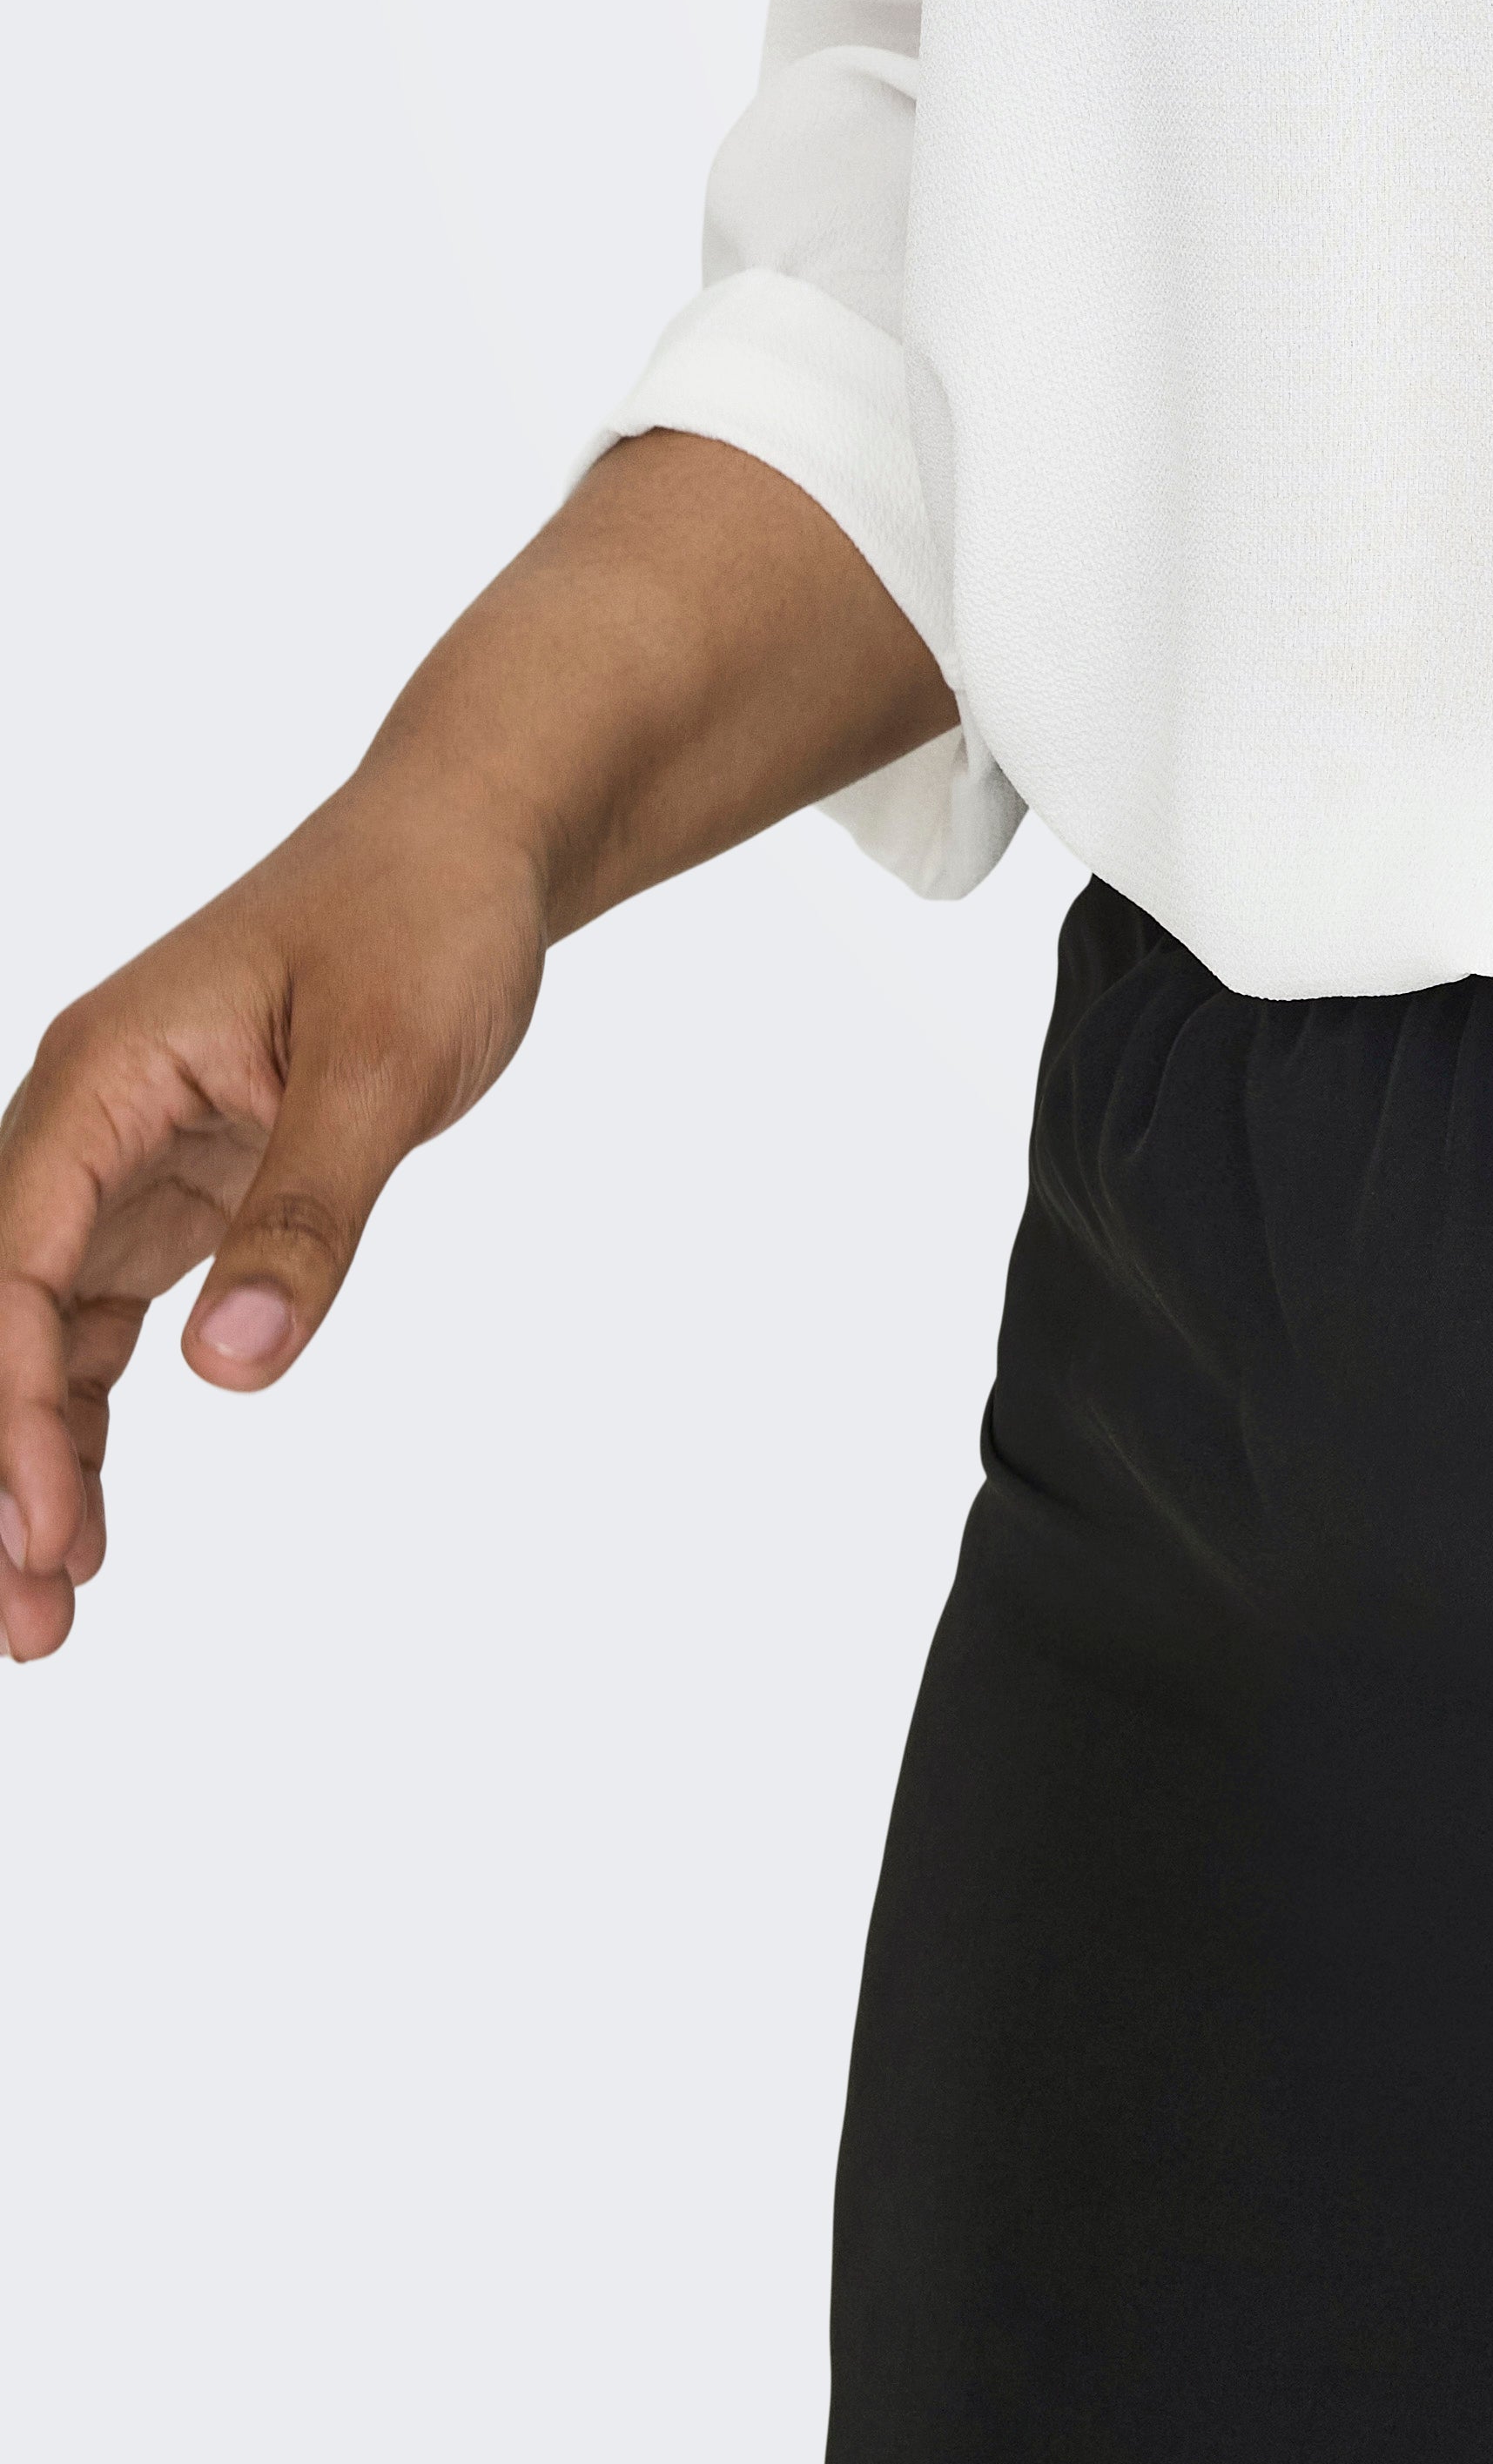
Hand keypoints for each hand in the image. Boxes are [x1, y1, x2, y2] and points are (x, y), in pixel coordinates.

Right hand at [0, 787, 551, 1664]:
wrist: (475, 840)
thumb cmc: (427, 914)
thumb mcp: (386, 1059)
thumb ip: (307, 1211)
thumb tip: (233, 1369)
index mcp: (102, 1075)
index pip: (8, 1270)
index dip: (9, 1410)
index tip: (41, 1532)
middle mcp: (84, 1122)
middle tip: (29, 1623)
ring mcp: (121, 1160)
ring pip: (33, 1337)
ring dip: (29, 1465)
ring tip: (49, 1610)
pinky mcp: (175, 1189)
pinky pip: (94, 1324)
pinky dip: (81, 1420)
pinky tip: (82, 1521)